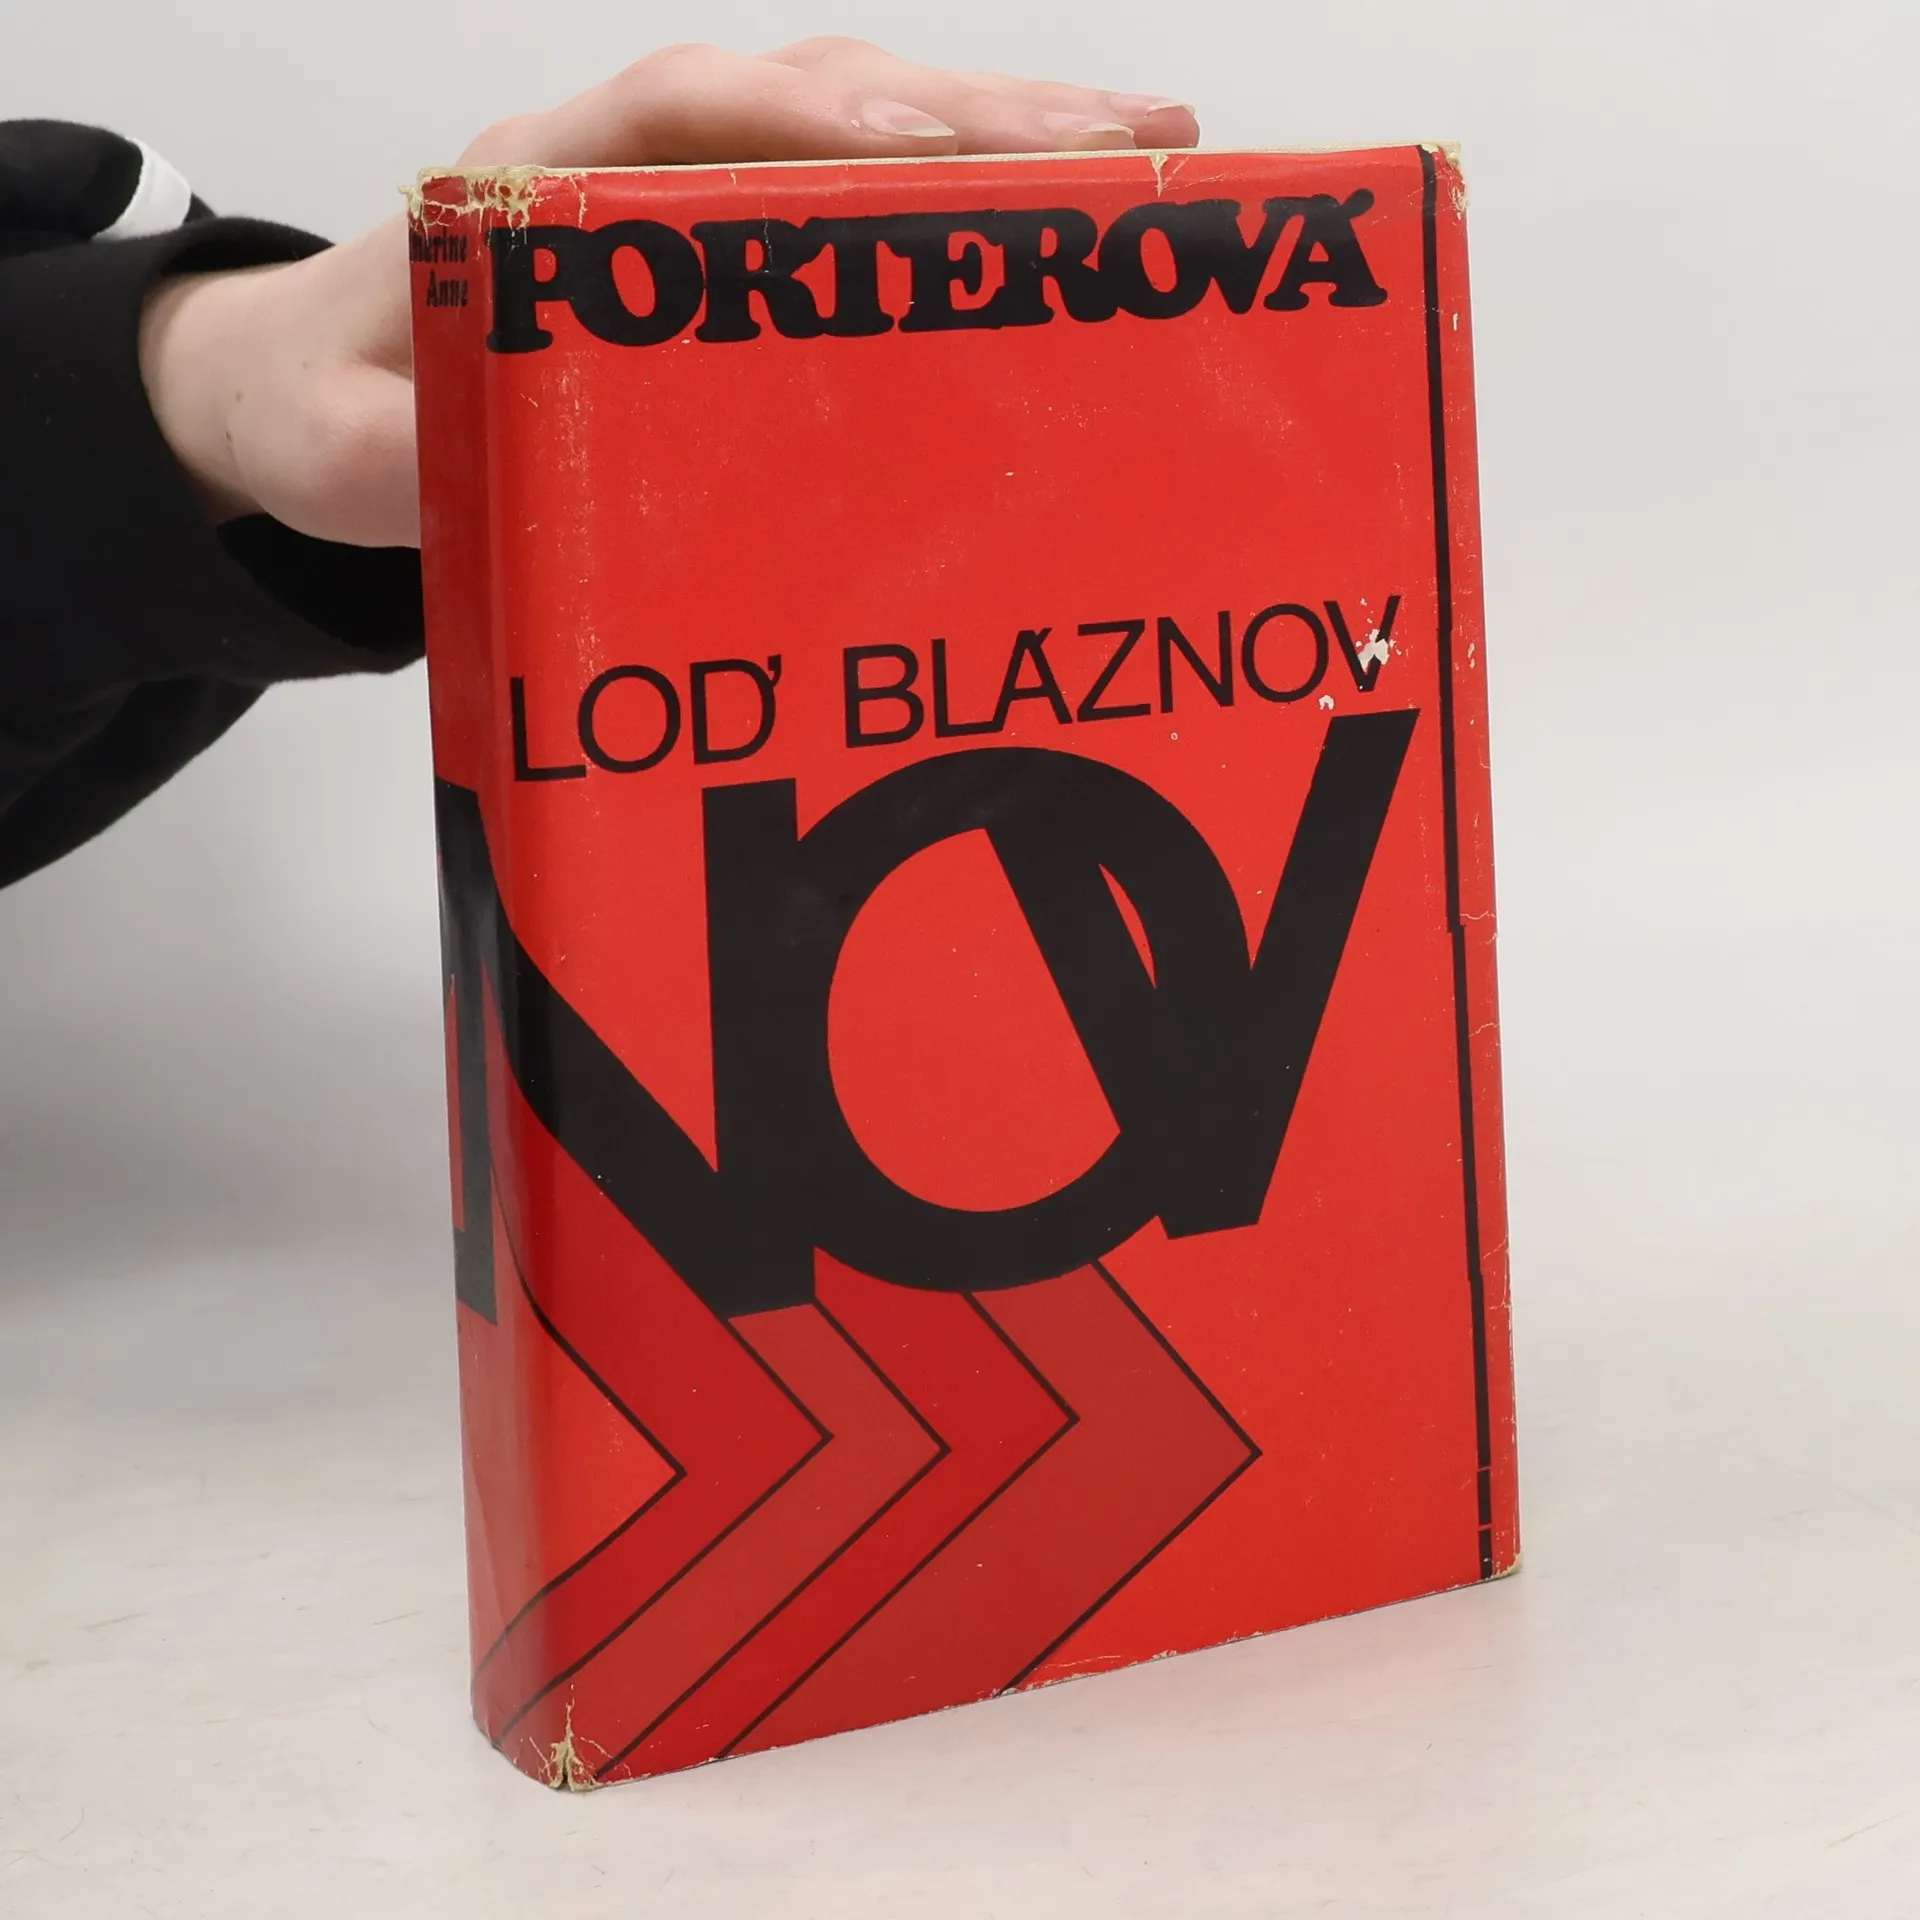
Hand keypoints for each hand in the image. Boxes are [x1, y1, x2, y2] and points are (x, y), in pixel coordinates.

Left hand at [139, 39, 1199, 548]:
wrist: (316, 390)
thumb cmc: (342, 408)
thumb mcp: (341, 453)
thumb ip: (388, 457)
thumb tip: (459, 459)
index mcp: (538, 186)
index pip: (684, 116)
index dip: (803, 125)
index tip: (915, 154)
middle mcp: (632, 163)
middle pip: (817, 97)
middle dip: (973, 113)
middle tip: (1126, 143)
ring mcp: (694, 193)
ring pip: (863, 126)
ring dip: (1002, 132)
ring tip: (1147, 154)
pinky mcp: (733, 239)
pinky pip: (861, 191)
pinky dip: (963, 190)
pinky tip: (1062, 207)